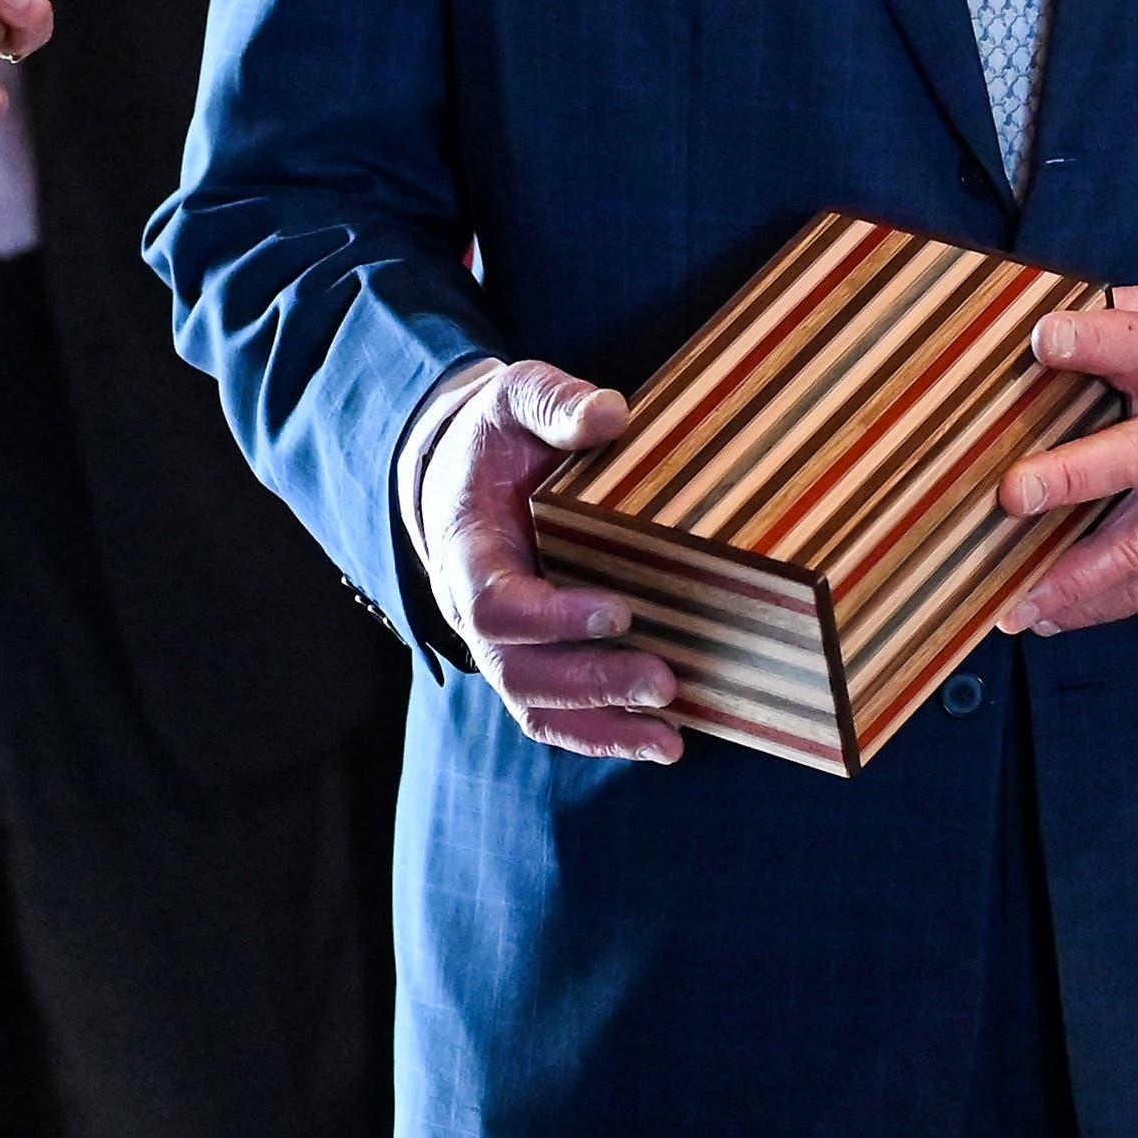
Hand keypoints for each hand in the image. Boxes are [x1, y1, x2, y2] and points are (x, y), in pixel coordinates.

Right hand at [410, 360, 679, 765]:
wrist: (465, 470)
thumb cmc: (497, 436)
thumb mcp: (515, 397)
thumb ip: (553, 404)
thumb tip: (610, 416)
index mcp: (466, 553)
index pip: (497, 604)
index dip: (553, 618)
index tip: (618, 611)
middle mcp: (476, 613)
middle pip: (521, 674)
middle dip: (593, 683)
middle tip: (664, 682)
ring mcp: (504, 645)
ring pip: (539, 708)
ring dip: (605, 727)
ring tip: (672, 739)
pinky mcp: (536, 660)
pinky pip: (561, 714)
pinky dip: (608, 734)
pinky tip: (665, 741)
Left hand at [992, 287, 1137, 633]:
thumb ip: (1124, 312)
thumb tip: (1037, 308)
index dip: (1091, 340)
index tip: (1042, 337)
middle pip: (1132, 460)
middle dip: (1071, 478)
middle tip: (1013, 493)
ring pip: (1136, 545)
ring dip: (1072, 577)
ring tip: (1014, 601)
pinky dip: (1096, 608)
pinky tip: (1045, 617)